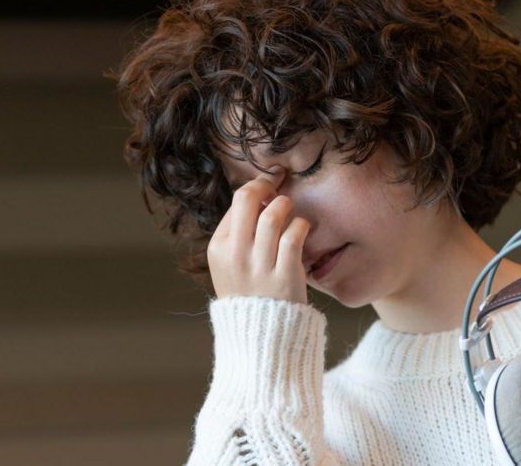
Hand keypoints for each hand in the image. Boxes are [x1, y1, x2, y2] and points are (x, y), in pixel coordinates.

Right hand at [207, 166, 311, 303]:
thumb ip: (237, 233)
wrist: (260, 335)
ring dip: (285, 205)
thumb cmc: (247, 292)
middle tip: (276, 186)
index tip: (267, 187)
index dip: (255, 188)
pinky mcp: (284, 276)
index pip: (236, 202)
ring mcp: (259, 266)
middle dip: (266, 185)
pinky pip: (293, 237)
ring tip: (288, 209)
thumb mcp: (227, 264)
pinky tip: (301, 229)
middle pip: (248, 200)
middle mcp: (235, 255)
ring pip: (272, 216)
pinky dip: (300, 226)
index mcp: (218, 248)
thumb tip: (257, 195)